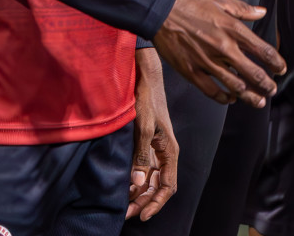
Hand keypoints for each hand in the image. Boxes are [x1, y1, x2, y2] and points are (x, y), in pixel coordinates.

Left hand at [128, 48, 178, 221]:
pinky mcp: (146, 144)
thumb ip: (141, 156)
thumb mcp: (143, 128)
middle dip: (144, 202)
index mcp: (170, 151)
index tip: (142, 216)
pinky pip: (142, 169)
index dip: (156, 203)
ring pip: (150, 180)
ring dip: (139, 194)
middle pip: (158, 187)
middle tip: (126, 215)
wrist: (145, 78)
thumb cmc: (147, 100)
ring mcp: (155, 150)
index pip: (168, 186)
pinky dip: (134, 181)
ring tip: (123, 206)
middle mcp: (165, 154)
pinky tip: (123, 187)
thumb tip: (137, 183)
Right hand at [153, 0, 285, 108]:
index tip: (281, 69)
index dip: (276, 62)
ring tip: (259, 101)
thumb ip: (242, 8)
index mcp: (232, 28)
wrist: (159, 11)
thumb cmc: (189, 2)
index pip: (262, 50)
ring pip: (235, 86)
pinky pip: (211, 91)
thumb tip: (261, 12)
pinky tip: (231, 98)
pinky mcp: (191, 71)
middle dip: (267, 84)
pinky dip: (224, 97)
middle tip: (272, 89)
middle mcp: (223, 47)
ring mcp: (207, 62)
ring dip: (250, 96)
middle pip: (253, 73)